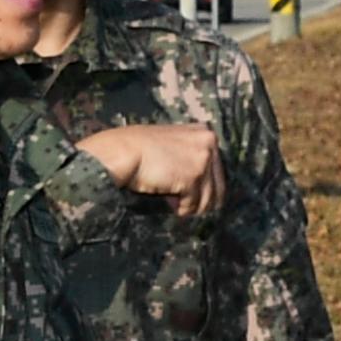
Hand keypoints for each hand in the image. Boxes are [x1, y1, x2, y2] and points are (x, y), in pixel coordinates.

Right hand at [77, 124, 221, 217]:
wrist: (121, 151)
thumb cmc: (138, 149)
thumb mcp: (171, 144)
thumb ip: (189, 158)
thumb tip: (199, 191)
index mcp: (205, 132)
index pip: (218, 168)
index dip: (205, 186)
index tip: (192, 195)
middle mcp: (209, 142)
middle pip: (218, 185)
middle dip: (202, 200)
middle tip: (185, 205)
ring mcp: (202, 158)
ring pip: (209, 198)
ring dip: (192, 206)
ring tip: (177, 206)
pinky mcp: (193, 176)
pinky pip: (195, 203)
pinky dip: (184, 208)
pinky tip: (172, 205)